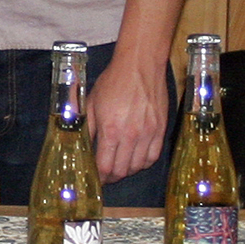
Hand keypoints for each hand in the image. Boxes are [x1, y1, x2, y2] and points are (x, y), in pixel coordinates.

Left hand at [87, 56, 168, 184]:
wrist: (140, 66)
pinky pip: (153, 156)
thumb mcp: (91, 104)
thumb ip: (88, 128)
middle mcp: (131, 135)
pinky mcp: (161, 129)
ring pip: (138, 166)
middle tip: (106, 175)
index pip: (105, 166)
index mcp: (110, 130)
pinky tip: (137, 160)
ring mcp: (148, 133)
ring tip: (120, 167)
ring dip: (128, 170)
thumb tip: (84, 147)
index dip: (100, 177)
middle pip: (122, 170)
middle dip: (112, 177)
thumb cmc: (113, 82)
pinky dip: (144, 163)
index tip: (96, 178)